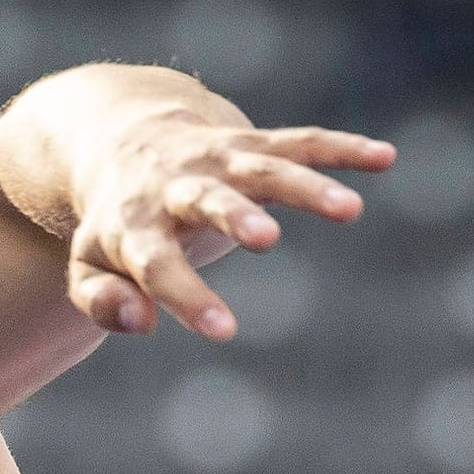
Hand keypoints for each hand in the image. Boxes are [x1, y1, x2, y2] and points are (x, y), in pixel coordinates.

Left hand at [67, 112, 395, 339]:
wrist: (121, 143)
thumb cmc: (113, 226)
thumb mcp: (88, 266)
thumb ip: (102, 300)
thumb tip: (141, 323)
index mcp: (134, 225)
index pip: (157, 264)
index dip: (188, 295)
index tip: (226, 331)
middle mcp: (177, 186)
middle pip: (207, 199)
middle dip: (236, 216)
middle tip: (267, 239)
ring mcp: (217, 160)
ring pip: (264, 167)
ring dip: (304, 185)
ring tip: (350, 210)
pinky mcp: (253, 144)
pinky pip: (301, 142)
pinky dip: (341, 149)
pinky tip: (384, 158)